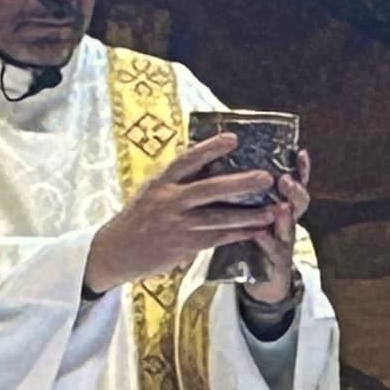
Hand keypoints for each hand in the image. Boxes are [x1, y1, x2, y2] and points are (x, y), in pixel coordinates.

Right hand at [83, 133, 277, 293]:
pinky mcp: (184, 245)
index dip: (211, 148)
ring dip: (248, 215)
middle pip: (209, 189)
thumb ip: (177, 178)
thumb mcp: (152, 190)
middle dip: (241, 183)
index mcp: (161, 181)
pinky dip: (239, 234)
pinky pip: (217, 238)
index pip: (188, 160)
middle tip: (267, 177)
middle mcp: (170, 200)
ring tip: (273, 210)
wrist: (117, 251)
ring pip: (218, 218)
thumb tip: (208, 159)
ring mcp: (177, 224)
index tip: (233, 138)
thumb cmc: (140, 216)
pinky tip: (257, 231)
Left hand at [244, 149, 310, 304]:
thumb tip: (228, 161)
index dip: (301, 170)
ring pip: (290, 227)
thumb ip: (250, 194)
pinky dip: (267, 242)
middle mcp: (288, 222)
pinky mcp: (277, 263)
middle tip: (286, 180)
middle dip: (296, 190)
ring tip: (282, 207)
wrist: (263, 281)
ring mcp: (285, 243)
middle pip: (299, 203)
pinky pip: (273, 252)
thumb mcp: (255, 213)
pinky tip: (259, 234)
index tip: (301, 153)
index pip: (295, 183)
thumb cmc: (254, 240)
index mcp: (282, 205)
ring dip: (285, 217)